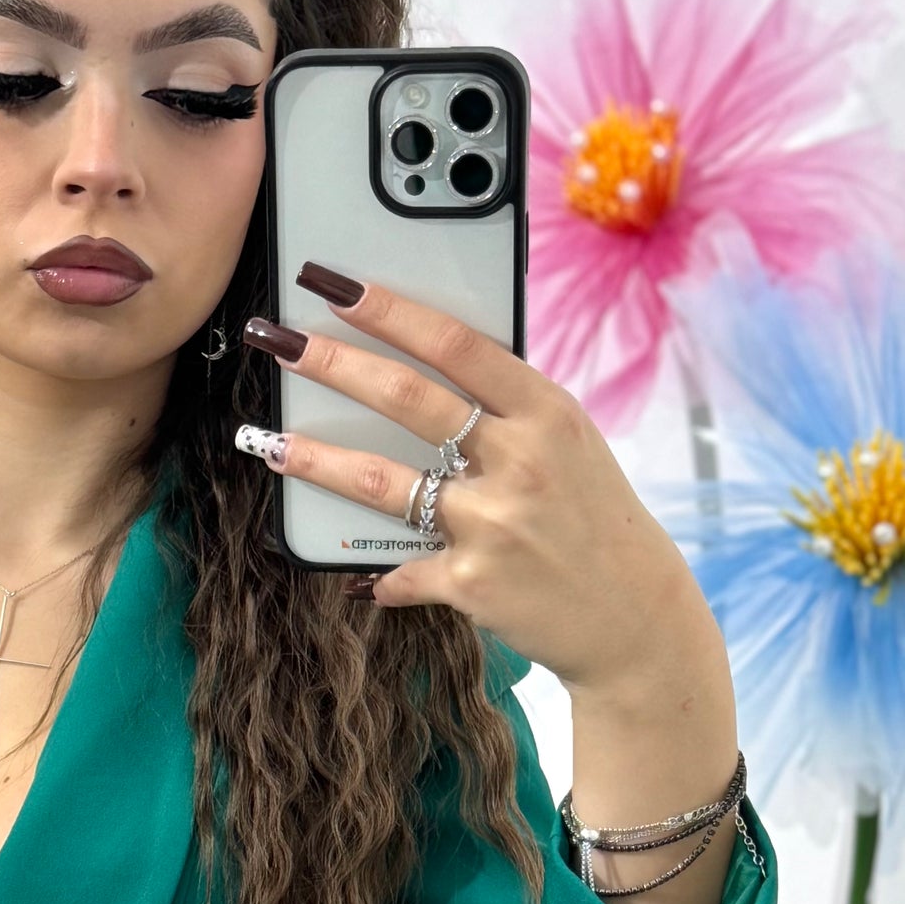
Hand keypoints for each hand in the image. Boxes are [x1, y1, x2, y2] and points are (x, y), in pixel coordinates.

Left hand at [240, 266, 744, 903]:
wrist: (634, 620)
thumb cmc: (590, 520)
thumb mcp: (569, 446)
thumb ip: (506, 410)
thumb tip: (424, 368)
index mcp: (547, 411)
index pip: (457, 344)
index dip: (389, 310)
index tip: (335, 284)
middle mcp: (521, 459)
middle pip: (406, 398)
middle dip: (331, 363)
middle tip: (276, 339)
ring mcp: (494, 523)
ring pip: (380, 482)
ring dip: (315, 460)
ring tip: (270, 443)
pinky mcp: (472, 583)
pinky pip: (400, 571)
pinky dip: (380, 574)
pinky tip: (363, 577)